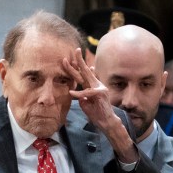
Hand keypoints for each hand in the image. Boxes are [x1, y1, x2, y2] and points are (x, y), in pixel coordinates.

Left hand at [62, 47, 138, 162]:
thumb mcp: (86, 102)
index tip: (69, 59)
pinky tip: (71, 92)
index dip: (76, 67)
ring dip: (75, 69)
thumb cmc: (96, 113)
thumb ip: (82, 94)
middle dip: (79, 60)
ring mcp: (100, 88)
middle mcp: (96, 84)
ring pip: (86, 76)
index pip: (83, 75)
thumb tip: (76, 88)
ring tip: (67, 62)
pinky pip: (87, 92)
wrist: (106, 121)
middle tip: (75, 50)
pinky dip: (79, 93)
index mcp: (92, 86)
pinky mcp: (101, 93)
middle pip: (85, 71)